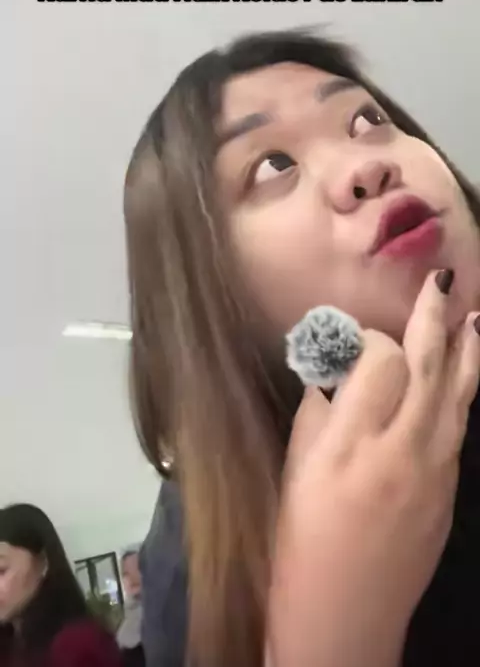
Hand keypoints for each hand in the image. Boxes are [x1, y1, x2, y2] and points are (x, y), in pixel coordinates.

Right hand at [268, 270, 479, 666]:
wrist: (345, 615)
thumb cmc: (302, 543)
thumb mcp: (295, 471)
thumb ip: (318, 413)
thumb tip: (337, 372)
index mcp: (351, 443)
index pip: (380, 361)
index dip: (372, 338)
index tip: (358, 338)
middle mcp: (401, 449)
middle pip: (428, 367)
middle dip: (435, 319)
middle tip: (442, 282)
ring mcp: (435, 472)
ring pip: (458, 395)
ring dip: (467, 352)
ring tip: (475, 317)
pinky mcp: (450, 492)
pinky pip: (456, 429)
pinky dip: (459, 393)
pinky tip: (462, 375)